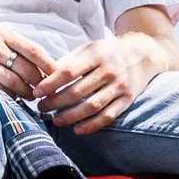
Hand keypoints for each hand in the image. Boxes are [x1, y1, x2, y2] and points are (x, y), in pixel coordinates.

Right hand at [0, 19, 55, 99]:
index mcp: (4, 34)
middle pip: (25, 69)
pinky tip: (14, 98)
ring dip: (25, 92)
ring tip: (31, 96)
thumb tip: (44, 64)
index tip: (58, 74)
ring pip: (12, 82)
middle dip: (38, 83)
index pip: (33, 50)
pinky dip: (8, 96)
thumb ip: (18, 46)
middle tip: (45, 90)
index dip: (47, 64)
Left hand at [32, 34, 163, 134]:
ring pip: (91, 106)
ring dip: (70, 116)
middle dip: (56, 102)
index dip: (50, 84)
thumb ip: (68, 61)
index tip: (36, 93)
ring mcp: (120, 86)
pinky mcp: (128, 99)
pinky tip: (77, 130)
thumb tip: (43, 78)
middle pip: (77, 91)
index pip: (68, 72)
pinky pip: (108, 116)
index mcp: (97, 54)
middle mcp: (110, 70)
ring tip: (55, 120)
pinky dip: (91, 125)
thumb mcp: (88, 48)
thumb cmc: (107, 52)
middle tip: (41, 108)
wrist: (142, 55)